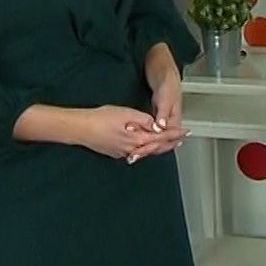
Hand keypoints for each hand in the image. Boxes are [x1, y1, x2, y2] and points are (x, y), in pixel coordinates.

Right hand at [73, 105, 188, 160]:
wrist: (80, 129)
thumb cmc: (100, 119)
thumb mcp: (125, 113)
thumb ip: (143, 119)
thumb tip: (155, 124)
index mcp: (137, 139)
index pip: (161, 138)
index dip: (174, 134)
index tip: (185, 132)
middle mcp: (132, 149)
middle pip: (155, 148)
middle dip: (169, 143)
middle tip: (180, 139)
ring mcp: (123, 153)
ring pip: (145, 151)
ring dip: (157, 147)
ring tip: (167, 143)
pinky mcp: (115, 152)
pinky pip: (135, 152)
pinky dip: (144, 148)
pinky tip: (145, 145)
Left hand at [131, 75, 186, 159]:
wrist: (163, 69)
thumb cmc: (167, 81)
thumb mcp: (165, 97)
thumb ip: (163, 112)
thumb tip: (160, 127)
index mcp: (174, 118)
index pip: (165, 139)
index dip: (153, 146)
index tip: (141, 152)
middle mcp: (168, 121)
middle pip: (159, 141)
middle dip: (146, 149)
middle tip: (132, 156)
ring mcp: (162, 119)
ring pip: (154, 137)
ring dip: (143, 145)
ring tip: (131, 153)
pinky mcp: (155, 116)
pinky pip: (149, 131)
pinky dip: (142, 136)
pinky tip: (133, 139)